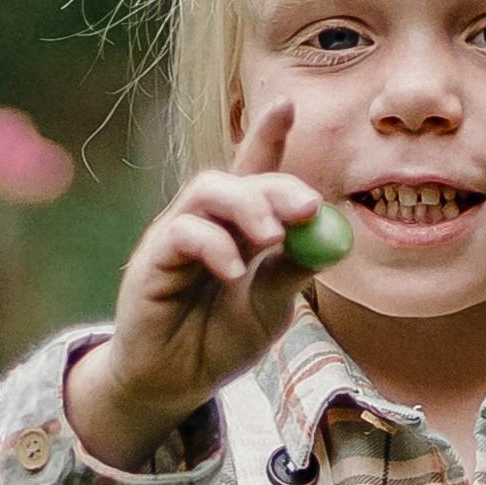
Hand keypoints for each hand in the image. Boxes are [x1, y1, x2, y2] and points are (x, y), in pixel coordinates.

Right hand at [64, 104, 333, 467]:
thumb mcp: (270, 306)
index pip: (255, 170)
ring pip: (207, 191)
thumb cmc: (220, 339)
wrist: (176, 381)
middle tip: (308, 207)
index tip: (288, 103)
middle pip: (241, 177)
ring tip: (272, 237)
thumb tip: (332, 239)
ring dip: (247, 206)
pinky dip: (214, 245)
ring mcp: (177, 235)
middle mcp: (208, 220)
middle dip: (278, 185)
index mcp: (241, 226)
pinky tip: (233, 272)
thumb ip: (292, 272)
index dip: (268, 134)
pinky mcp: (153, 258)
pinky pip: (182, 231)